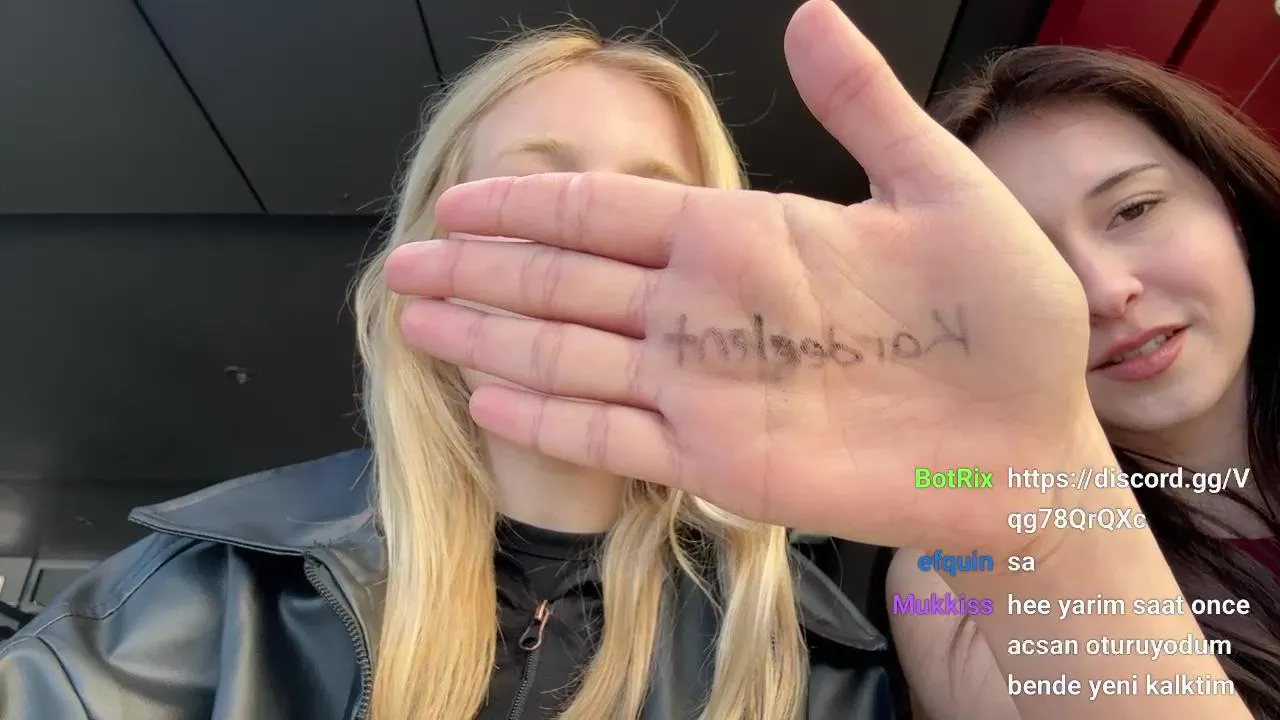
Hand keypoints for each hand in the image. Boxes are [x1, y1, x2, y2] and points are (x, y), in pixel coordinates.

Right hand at [385, 0, 1107, 556]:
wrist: (1030, 441)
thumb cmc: (1001, 319)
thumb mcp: (940, 189)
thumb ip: (863, 106)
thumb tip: (811, 12)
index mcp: (744, 239)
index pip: (609, 213)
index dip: (530, 205)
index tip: (459, 198)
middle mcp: (705, 311)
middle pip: (565, 282)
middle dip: (480, 271)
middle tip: (402, 262)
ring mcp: (704, 388)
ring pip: (569, 355)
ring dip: (490, 337)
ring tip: (417, 319)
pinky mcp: (716, 459)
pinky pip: (614, 434)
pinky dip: (549, 418)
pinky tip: (488, 396)